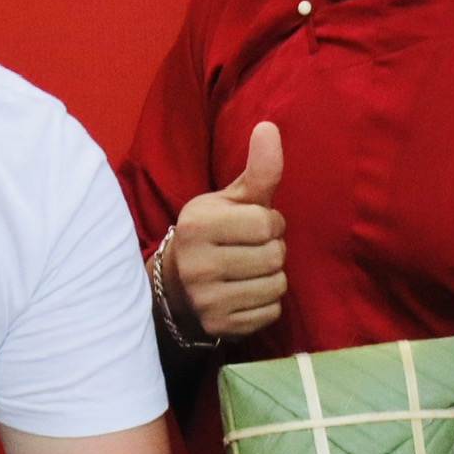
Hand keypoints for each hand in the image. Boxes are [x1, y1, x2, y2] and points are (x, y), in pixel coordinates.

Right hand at [163, 123, 286, 339]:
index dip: (269, 222)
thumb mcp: (230, 199)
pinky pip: (270, 312)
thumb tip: (269, 127)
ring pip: (276, 285)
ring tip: (249, 270)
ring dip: (272, 276)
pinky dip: (266, 302)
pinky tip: (245, 292)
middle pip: (275, 255)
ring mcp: (205, 299)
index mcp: (196, 224)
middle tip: (249, 249)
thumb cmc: (213, 233)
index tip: (251, 225)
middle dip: (272, 250)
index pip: (267, 223)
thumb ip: (257, 169)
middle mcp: (196, 264)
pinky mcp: (219, 326)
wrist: (177, 284)